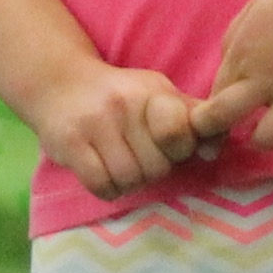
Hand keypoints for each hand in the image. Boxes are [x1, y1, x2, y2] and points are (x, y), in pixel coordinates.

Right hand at [26, 59, 203, 198]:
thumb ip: (191, 118)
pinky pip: (102, 186)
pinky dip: (108, 189)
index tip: (167, 145)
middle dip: (152, 170)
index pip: (180, 132)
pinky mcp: (70, 143)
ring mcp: (95, 122)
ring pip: (130, 180)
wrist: (59, 83)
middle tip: (138, 157)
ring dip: (129, 183)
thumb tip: (213, 150)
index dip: (178, 150)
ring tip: (121, 166)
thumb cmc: (119, 96)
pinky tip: (104, 174)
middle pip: (157, 167)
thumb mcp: (158, 95)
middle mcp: (125, 103)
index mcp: (153, 91)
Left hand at [196, 0, 272, 157]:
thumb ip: (236, 43)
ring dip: (264, 141)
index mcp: (245, 54)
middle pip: (224, 120)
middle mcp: (268, 78)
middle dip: (216, 135)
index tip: (211, 123)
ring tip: (271, 130)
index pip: (211, 98)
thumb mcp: (256, 7)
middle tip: (225, 139)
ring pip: (268, 140)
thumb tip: (229, 74)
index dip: (206, 118)